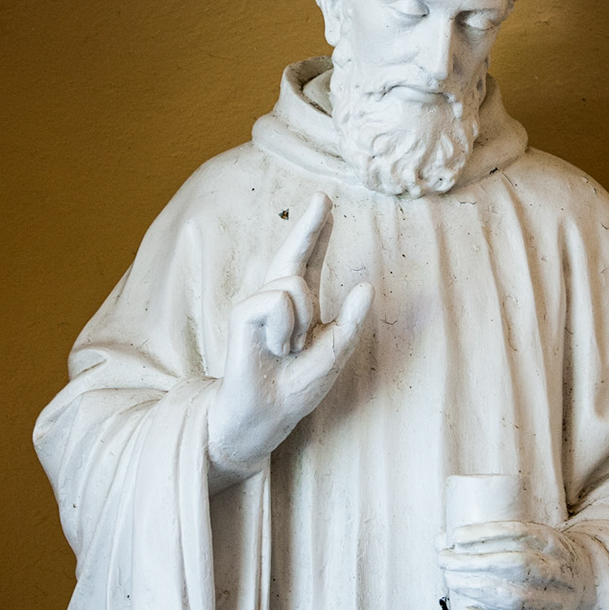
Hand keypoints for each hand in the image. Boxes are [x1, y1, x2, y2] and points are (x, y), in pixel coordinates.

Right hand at [205, 192, 373, 489]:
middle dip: (309, 223)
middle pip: (294, 251)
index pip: (311, 260)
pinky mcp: (243, 311)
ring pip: (293, 282)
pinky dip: (283, 328)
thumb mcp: (334, 354)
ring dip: (300, 320)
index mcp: (302, 305)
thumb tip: (365, 286)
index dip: (318, 232)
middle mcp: (280, 298)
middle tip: (323, 196)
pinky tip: (274, 348)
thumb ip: (350, 322)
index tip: (326, 205)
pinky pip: (277, 300)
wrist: (266, 413)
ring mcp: (259, 303)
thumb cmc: (296, 387)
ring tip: (289, 348)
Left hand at [438, 520, 597, 609]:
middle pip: (516, 564)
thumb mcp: (528, 540)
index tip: (456, 536)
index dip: (486, 533)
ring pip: (518, 596)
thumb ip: (489, 539)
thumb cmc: (543, 558)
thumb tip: (440, 538)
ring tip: (452, 582)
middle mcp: (557, 568)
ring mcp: (556, 598)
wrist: (587, 586)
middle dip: (475, 562)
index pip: (520, 532)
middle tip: (445, 560)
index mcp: (551, 541)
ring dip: (479, 590)